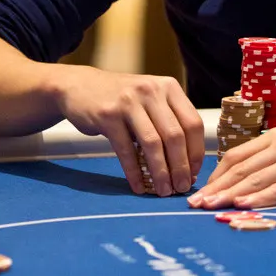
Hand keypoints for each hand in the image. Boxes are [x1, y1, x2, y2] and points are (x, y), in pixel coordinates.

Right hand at [53, 67, 203, 196]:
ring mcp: (128, 101)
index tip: (194, 173)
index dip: (196, 152)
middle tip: (181, 188)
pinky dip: (134, 172)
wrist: (79, 85)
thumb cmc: (121, 98)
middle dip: (181, 167)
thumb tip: (188, 165)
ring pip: (153, 144)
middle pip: (175, 135)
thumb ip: (169, 122)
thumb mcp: (150, 99)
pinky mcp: (108, 115)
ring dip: (161, 173)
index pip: (192, 123)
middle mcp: (151, 91)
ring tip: (163, 191)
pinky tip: (139, 186)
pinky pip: (126, 150)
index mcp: (168, 87)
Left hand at [187, 129, 275, 209]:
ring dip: (230, 194)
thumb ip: (273, 165)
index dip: (215, 175)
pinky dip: (260, 197)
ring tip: (210, 207)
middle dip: (215, 187)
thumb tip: (242, 185)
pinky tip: (244, 205)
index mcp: (275, 137)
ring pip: (256, 178)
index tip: (199, 192)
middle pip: (240, 168)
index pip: (235, 156)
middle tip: (194, 204)